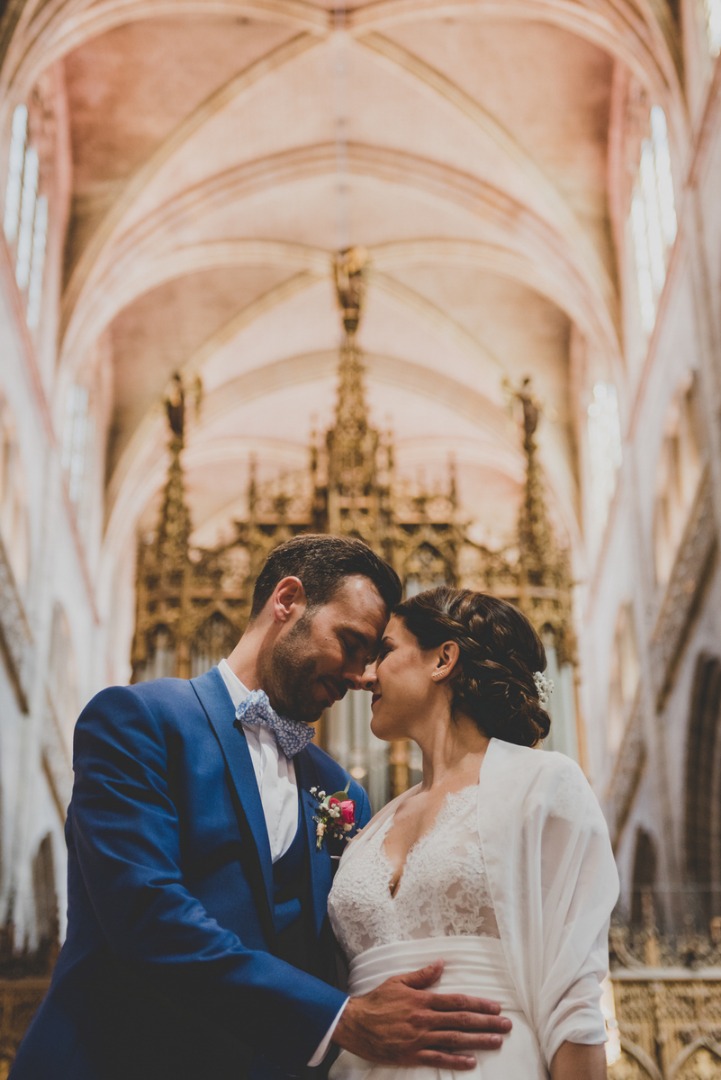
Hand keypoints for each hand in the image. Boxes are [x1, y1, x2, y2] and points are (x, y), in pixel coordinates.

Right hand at [332, 960, 511, 1070]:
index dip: (478, 1005)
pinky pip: (438, 1058)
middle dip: (486, 1023)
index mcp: (422, 1000)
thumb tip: (441, 964)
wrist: (354, 1024)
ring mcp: (419, 1039)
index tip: (496, 1007)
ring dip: (478, 1041)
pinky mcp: (412, 1055)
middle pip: (461, 1021)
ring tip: (497, 1042)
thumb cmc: (376, 1001)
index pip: (457, 1002)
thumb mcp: (398, 981)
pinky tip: (471, 1062)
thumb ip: (421, 976)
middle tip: (506, 1026)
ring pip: (454, 1040)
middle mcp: (424, 1020)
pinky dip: (456, 1060)